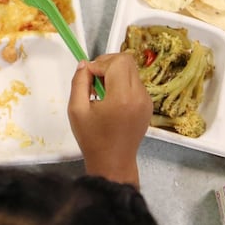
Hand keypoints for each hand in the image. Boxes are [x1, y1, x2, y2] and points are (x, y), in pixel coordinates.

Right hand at [67, 53, 151, 187]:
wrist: (113, 162)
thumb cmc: (93, 139)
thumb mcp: (76, 110)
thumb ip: (78, 82)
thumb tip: (84, 64)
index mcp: (122, 97)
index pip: (117, 62)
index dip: (100, 63)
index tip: (88, 76)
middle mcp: (139, 96)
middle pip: (127, 61)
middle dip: (108, 64)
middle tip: (94, 80)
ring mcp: (146, 100)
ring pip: (132, 71)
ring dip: (115, 74)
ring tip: (102, 92)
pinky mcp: (148, 105)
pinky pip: (135, 83)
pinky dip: (122, 84)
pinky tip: (112, 100)